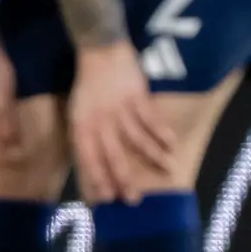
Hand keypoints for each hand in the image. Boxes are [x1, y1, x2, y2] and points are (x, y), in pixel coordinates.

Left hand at [64, 43, 167, 202]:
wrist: (100, 52)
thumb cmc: (88, 86)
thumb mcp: (77, 113)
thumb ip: (85, 138)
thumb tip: (94, 165)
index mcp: (82, 127)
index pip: (89, 159)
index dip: (98, 179)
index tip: (107, 199)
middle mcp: (101, 122)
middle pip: (114, 155)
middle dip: (124, 179)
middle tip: (134, 199)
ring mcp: (120, 110)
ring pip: (138, 139)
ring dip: (154, 156)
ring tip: (168, 169)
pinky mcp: (137, 97)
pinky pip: (151, 119)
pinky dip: (162, 132)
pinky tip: (172, 143)